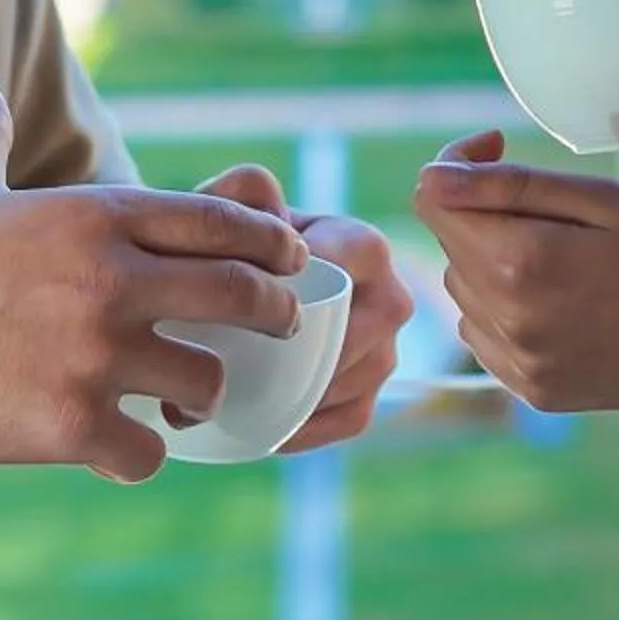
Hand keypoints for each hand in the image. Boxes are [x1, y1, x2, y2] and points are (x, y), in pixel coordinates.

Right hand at [0, 85, 308, 481]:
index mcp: (99, 217)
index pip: (222, 222)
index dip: (269, 242)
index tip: (289, 258)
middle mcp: (111, 281)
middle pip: (241, 296)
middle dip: (274, 314)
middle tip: (279, 327)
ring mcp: (95, 357)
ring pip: (205, 380)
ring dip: (205, 392)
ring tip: (191, 397)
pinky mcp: (69, 424)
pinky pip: (147, 452)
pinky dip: (143, 454)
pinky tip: (127, 447)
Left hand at [196, 163, 413, 449]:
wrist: (234, 286)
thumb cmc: (236, 242)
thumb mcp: (231, 206)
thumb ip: (243, 191)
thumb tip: (267, 208)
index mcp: (364, 245)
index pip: (349, 264)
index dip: (300, 287)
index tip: (241, 308)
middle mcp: (390, 297)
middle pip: (353, 336)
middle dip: (296, 354)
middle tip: (228, 369)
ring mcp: (386, 352)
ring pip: (351, 382)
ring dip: (295, 398)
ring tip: (231, 403)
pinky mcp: (370, 398)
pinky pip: (345, 420)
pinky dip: (304, 429)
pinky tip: (260, 424)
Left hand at [412, 129, 618, 414]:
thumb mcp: (605, 199)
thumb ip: (510, 187)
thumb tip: (432, 178)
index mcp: (522, 264)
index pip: (433, 199)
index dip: (460, 163)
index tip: (500, 145)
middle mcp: (509, 323)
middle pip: (452, 245)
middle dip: (484, 211)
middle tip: (558, 203)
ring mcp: (523, 367)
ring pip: (467, 291)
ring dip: (496, 260)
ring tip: (571, 252)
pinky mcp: (538, 394)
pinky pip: (489, 337)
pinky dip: (509, 309)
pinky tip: (567, 295)